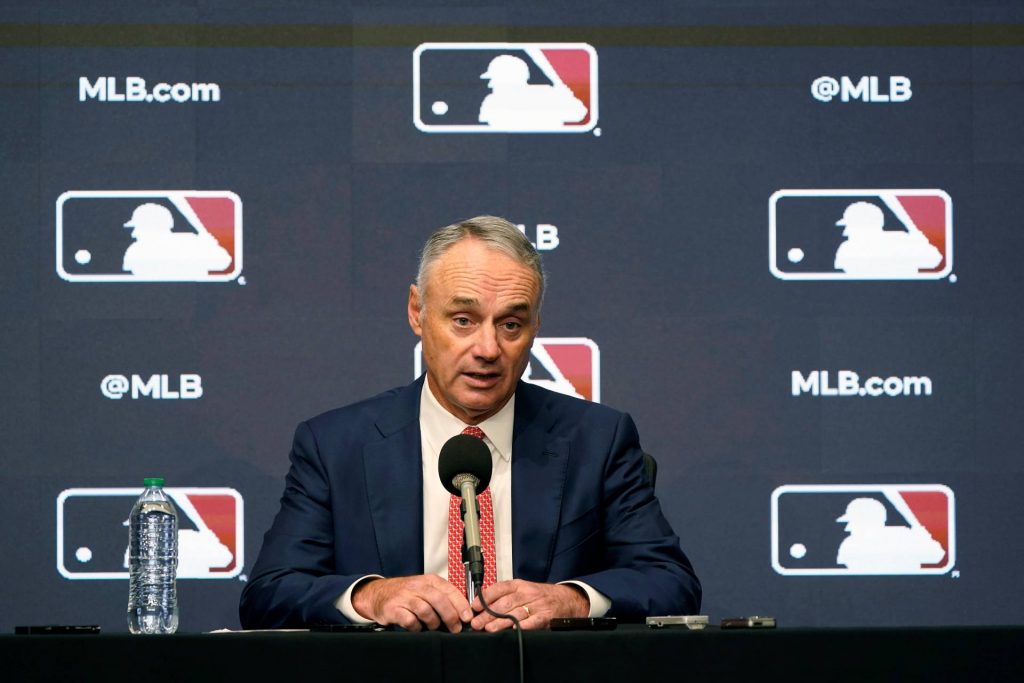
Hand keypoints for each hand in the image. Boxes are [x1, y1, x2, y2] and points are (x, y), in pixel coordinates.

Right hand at [351, 575, 472, 631]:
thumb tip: (463, 613)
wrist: (378, 594)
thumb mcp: (425, 589)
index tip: (467, 617)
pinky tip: (418, 628)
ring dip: (433, 623)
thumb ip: (442, 597)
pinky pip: (410, 620)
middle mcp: (417, 586)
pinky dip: (417, 627)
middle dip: (450, 616)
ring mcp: (404, 597)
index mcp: (429, 580)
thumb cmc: (407, 593)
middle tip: (455, 628)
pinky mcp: (393, 609)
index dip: (461, 605)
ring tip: (434, 627)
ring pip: (426, 610)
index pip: (449, 590)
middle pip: (439, 600)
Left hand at [470, 580, 588, 631]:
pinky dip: (524, 626)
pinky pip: (533, 621)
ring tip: (489, 629)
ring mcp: (537, 605)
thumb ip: (505, 596)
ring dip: (500, 622)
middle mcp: (527, 593)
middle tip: (476, 623)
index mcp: (519, 585)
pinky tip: (514, 630)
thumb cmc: (541, 596)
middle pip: (504, 603)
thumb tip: (481, 606)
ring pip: (516, 613)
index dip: (485, 598)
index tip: (474, 607)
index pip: (499, 588)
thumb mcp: (523, 590)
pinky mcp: (546, 616)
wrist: (568, 599)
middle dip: (488, 614)